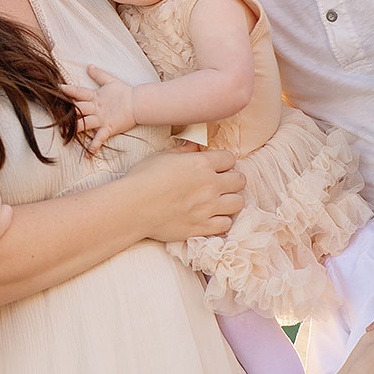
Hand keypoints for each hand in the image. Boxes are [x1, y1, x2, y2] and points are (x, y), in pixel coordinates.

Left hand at [64, 64, 137, 152]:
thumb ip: (98, 74)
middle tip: (53, 114)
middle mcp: (96, 108)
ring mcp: (102, 119)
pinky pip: (100, 138)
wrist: (139, 103)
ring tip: (63, 134)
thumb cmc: (124, 92)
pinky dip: (94, 146)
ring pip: (85, 123)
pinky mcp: (109, 128)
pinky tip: (87, 155)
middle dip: (66, 111)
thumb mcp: (110, 81)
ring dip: (75, 128)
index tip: (56, 88)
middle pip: (78, 109)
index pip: (78, 92)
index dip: (67, 90)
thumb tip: (89, 65)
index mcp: (95, 96)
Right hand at [119, 146, 245, 241]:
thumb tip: (195, 146)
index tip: (217, 166)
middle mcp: (210, 185)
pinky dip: (222, 220)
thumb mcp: (162, 156)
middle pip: (239, 180)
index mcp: (201, 164)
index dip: (224, 162)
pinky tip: (212, 217)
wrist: (133, 207)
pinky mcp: (202, 227)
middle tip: (221, 183)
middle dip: (232, 180)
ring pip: (238, 202)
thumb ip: (183, 151)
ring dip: (231, 200)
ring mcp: (208, 208)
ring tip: (220, 201)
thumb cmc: (143, 178)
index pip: (230, 159)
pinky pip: (226, 224)